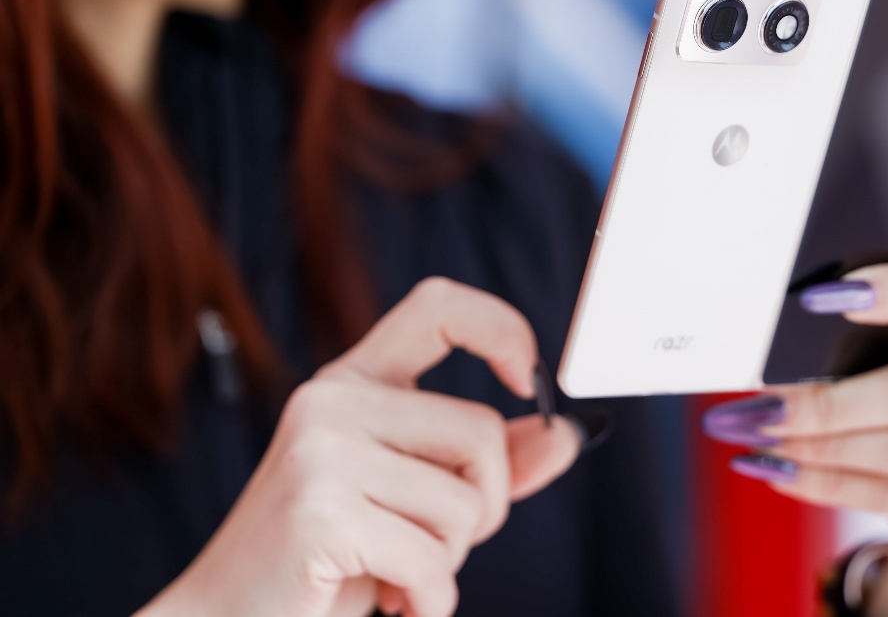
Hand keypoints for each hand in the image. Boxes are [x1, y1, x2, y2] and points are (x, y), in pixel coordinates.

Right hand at [138, 277, 581, 616]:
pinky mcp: (317, 512)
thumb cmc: (332, 559)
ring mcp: (319, 452)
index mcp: (353, 383)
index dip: (501, 327)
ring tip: (394, 573)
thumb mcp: (416, 497)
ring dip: (447, 562)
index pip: (437, 306)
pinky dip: (429, 601)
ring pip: (464, 503)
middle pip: (481, 432)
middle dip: (484, 507)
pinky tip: (388, 602)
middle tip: (432, 545)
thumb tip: (565, 435)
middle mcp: (331, 402)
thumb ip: (489, 462)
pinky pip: (431, 559)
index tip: (530, 379)